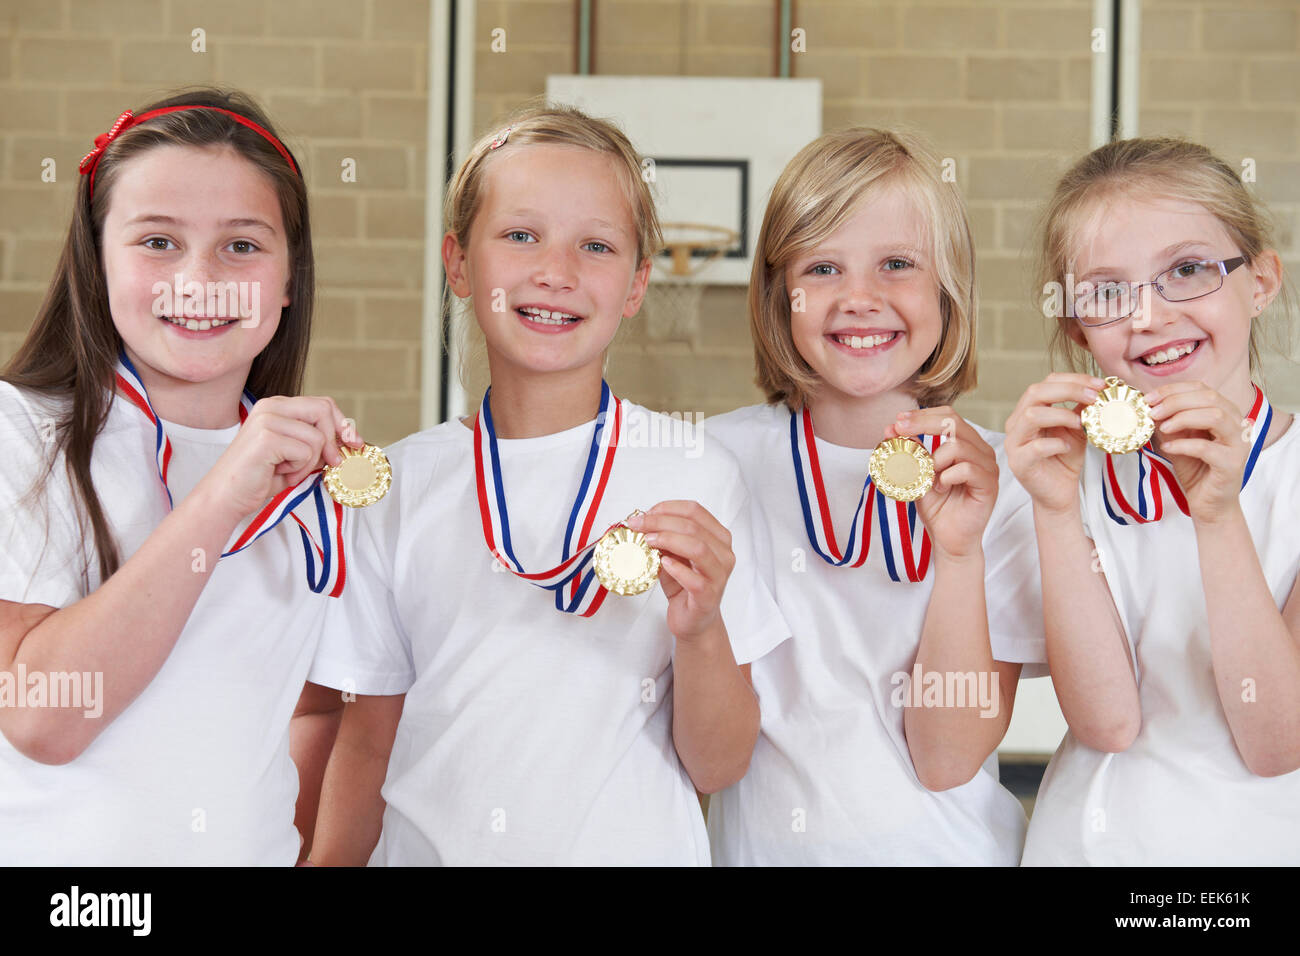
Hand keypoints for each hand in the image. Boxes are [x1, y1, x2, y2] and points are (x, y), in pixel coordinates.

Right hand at [197, 396, 363, 524]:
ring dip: (309, 462)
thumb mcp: (295, 455)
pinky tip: (279, 473)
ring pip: (317, 437)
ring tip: (287, 470)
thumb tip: (349, 440)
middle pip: (323, 410)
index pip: (322, 403)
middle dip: (333, 440)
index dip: (342, 424)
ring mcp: (267, 419)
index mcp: (277, 406)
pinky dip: (299, 469)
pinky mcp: (266, 437)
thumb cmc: (259, 477)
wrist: (226, 496)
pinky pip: (306, 452)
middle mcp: (271, 406)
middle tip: (329, 463)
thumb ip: (317, 442)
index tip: (354, 443)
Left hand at [626, 501, 734, 643]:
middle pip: (694, 527)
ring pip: (698, 548)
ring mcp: (719, 576)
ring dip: (668, 540)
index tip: (645, 513)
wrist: (694, 621)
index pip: (695, 511)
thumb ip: (665, 539)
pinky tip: (663, 564)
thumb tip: (643, 521)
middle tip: (637, 525)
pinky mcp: (708, 596)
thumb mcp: (673, 555)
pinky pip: (695, 580)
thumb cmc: (684, 585)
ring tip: (648, 541)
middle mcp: (724, 554)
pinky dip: (677, 569)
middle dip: (660, 522)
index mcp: (718, 538)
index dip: (667, 508)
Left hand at [885, 408, 997, 560]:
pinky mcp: (989, 484)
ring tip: (928, 478)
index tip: (898, 421)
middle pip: (954, 422)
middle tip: (900, 430)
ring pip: (959, 446)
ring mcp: (988, 466)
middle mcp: (980, 450)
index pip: (948, 416)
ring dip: (935, 460)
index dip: (922, 415)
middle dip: (923, 424)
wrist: (948, 538)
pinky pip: (967, 469)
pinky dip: (946, 477)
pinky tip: (940, 488)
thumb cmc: (937, 506)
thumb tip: (890, 428)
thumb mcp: (917, 474)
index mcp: (966, 443)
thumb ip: (909, 451)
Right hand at [1004, 373, 1102, 514]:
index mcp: (1029, 409)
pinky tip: (1067, 448)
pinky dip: (1056, 444)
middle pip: (1035, 392)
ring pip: (1031, 415)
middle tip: (1094, 396)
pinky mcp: (1019, 462)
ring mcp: (1014, 442)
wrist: (1059, 492)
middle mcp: (1017, 422)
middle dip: (1068, 390)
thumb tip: (1100, 389)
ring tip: (1081, 423)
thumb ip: (1082, 409)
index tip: (1100, 385)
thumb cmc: (1065, 458)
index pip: (1046, 382)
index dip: (1073, 379)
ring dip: (1061, 415)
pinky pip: (1035, 447)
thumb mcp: (1078, 428)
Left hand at [1146, 381, 1251, 523]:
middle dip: (1175, 401)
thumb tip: (1147, 405)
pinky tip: (1168, 448)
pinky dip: (1184, 444)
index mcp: (1225, 413)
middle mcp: (1237, 424)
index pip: (1202, 388)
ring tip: (1162, 428)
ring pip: (1215, 416)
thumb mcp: (1176, 440)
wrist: (1208, 504)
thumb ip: (1166, 423)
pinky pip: (1208, 448)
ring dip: (1183, 418)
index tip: (1148, 398)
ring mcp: (1238, 443)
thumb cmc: (1195, 469)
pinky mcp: (1232, 464)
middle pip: (1210, 398)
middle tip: (1152, 412)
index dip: (1173, 389)